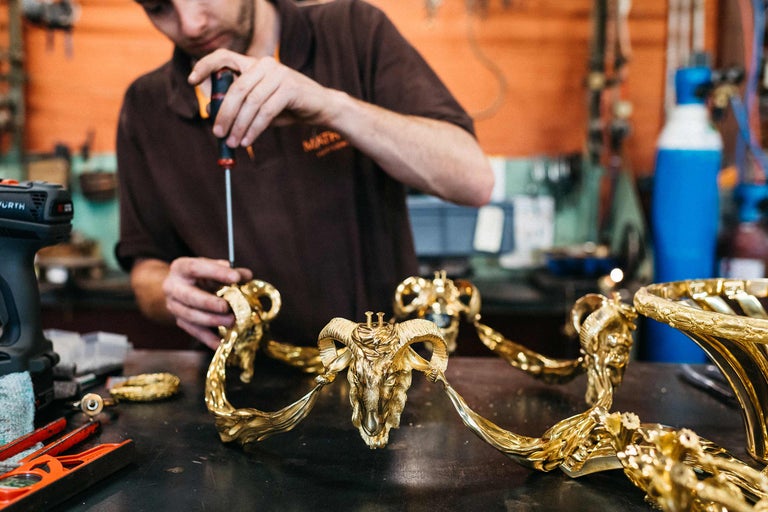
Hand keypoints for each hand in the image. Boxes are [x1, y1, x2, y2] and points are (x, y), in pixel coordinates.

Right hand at [162, 257, 252, 348]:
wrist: (178, 287)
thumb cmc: (201, 275)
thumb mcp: (213, 267)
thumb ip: (230, 271)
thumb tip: (247, 276)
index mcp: (181, 267)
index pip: (196, 268)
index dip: (216, 272)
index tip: (236, 277)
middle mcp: (173, 287)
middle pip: (189, 296)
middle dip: (209, 303)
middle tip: (227, 307)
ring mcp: (174, 306)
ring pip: (190, 316)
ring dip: (212, 320)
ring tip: (231, 321)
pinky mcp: (179, 321)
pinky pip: (194, 331)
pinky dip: (209, 338)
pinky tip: (222, 342)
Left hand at [188, 49, 340, 148]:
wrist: (321, 108)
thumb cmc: (288, 107)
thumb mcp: (261, 104)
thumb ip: (242, 105)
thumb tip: (217, 119)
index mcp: (255, 64)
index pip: (224, 57)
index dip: (206, 66)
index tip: (192, 81)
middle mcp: (265, 64)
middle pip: (236, 89)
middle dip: (224, 114)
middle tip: (218, 134)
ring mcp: (279, 74)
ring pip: (251, 102)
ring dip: (240, 126)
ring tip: (234, 143)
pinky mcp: (290, 88)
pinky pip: (266, 111)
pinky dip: (255, 128)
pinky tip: (248, 140)